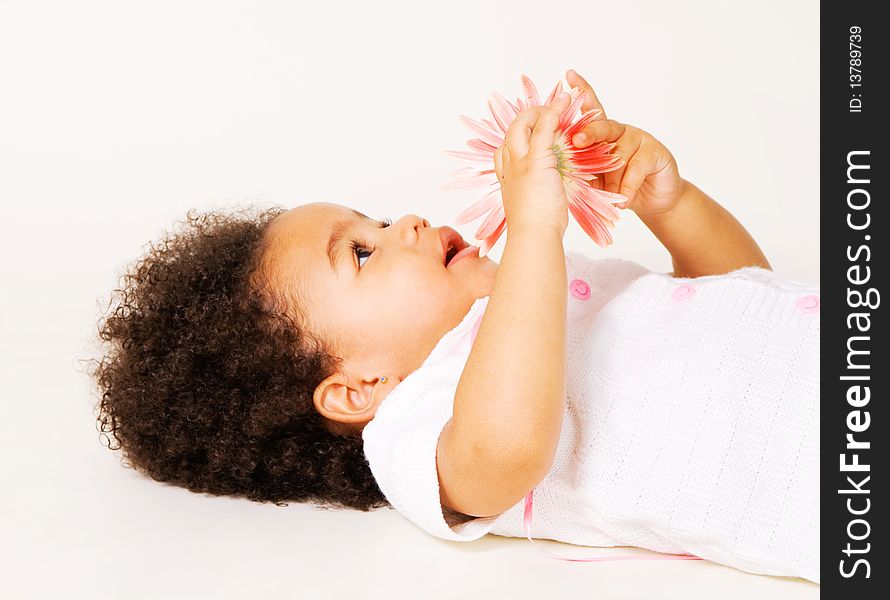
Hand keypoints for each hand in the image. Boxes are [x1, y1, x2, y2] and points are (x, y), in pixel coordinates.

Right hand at [493, 94, 571, 235]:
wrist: (533, 235)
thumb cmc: (535, 228)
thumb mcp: (530, 206)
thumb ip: (532, 194)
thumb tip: (540, 195)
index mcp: (506, 177)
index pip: (506, 149)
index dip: (520, 137)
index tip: (536, 132)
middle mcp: (509, 165)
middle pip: (512, 131)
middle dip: (529, 117)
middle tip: (549, 112)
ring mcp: (520, 161)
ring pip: (525, 124)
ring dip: (542, 110)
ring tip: (561, 104)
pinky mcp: (537, 159)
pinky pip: (545, 127)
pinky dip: (555, 110)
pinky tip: (566, 101)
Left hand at [565, 69, 686, 216]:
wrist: (652, 201)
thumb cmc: (618, 188)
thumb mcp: (596, 179)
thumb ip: (583, 170)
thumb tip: (561, 169)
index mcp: (602, 135)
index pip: (591, 110)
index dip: (582, 90)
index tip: (568, 74)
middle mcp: (619, 132)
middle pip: (602, 126)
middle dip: (588, 133)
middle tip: (578, 140)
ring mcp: (638, 139)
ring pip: (618, 154)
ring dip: (611, 179)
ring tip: (610, 198)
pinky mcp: (655, 152)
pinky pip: (636, 167)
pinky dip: (627, 186)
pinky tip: (623, 199)